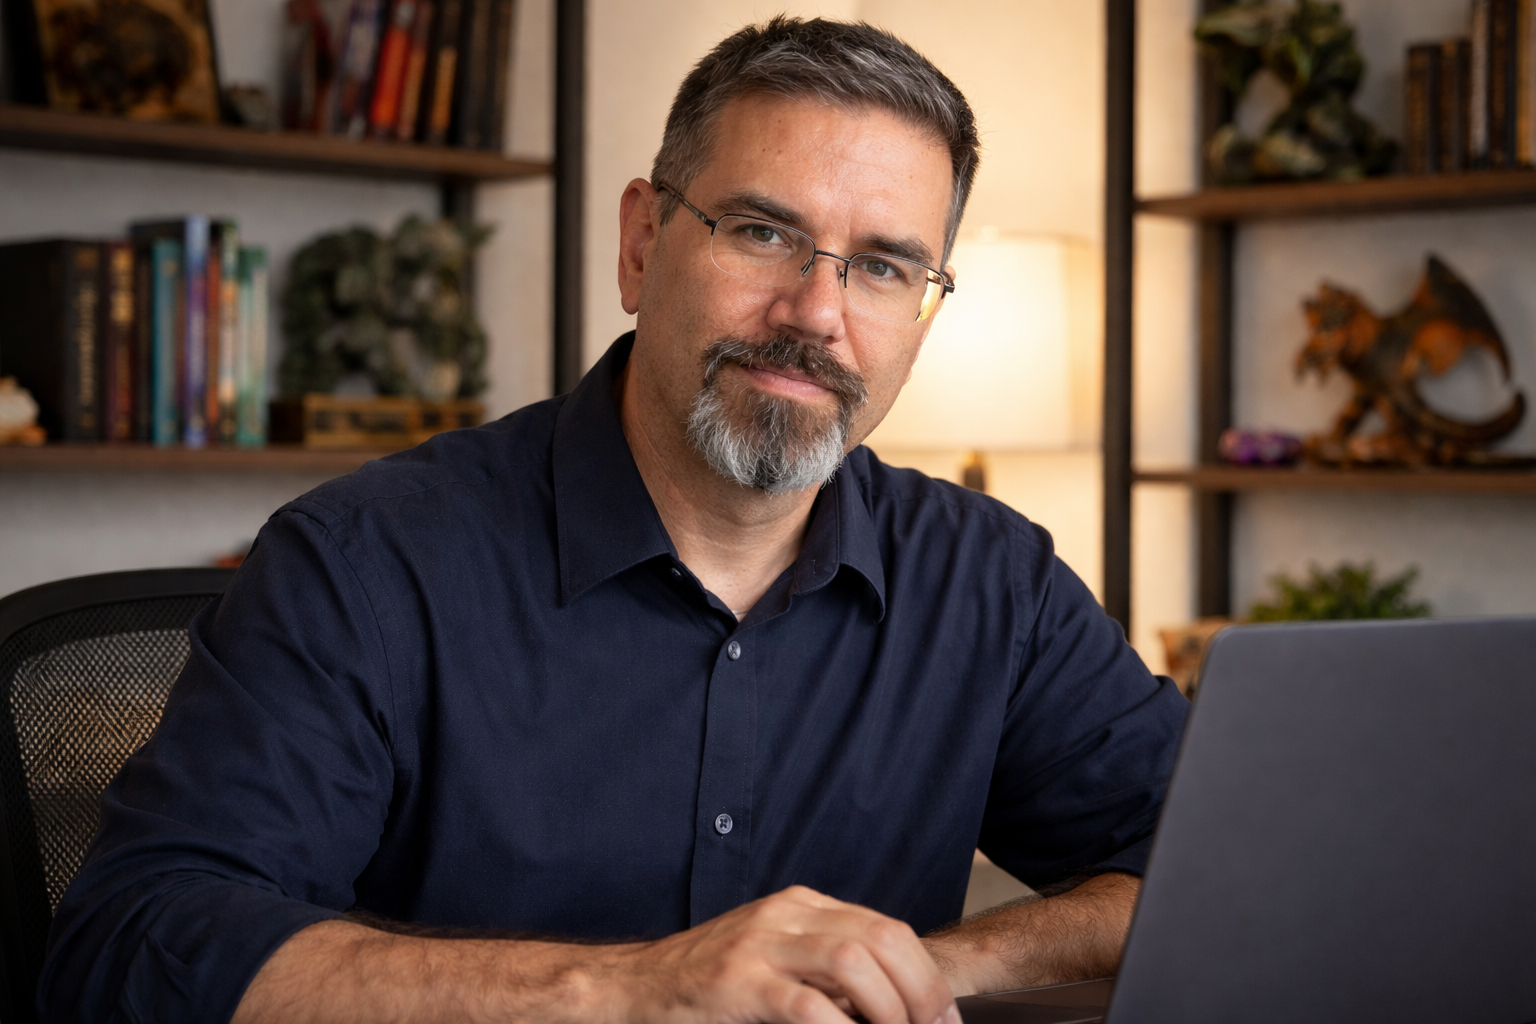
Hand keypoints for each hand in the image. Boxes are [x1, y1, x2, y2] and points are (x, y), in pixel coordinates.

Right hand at [607, 885, 960, 1023]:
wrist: (631, 992)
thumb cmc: (707, 987)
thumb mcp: (773, 961)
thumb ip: (824, 972)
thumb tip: (894, 1004)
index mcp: (801, 907)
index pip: (887, 928)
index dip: (927, 976)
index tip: (945, 1020)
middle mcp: (785, 916)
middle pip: (882, 938)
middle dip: (922, 992)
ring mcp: (759, 946)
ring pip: (852, 962)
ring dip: (890, 1009)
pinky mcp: (736, 983)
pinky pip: (805, 1007)